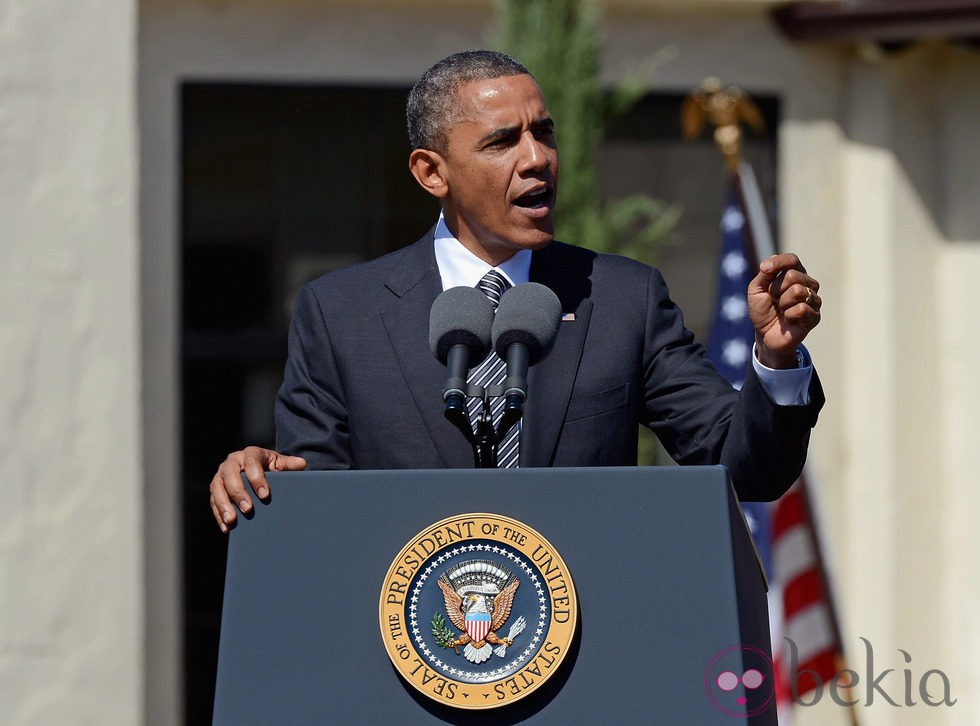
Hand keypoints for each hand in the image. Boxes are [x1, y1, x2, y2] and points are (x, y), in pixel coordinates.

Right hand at [209, 446, 306, 532]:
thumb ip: (289, 464)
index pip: (251, 463)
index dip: (257, 478)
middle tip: (248, 509)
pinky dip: (218, 515)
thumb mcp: (280, 463)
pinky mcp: (216, 489)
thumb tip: (301, 464)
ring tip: (232, 520)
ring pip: (217, 489)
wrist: (257, 468)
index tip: (265, 495)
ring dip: (223, 505)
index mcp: (250, 454)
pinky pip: (213, 502)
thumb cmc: (270, 466)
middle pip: (230, 476)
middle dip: (238, 493)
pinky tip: (226, 528)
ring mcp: (221, 475)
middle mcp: (232, 462)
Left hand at [748, 253, 821, 368]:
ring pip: (798, 291)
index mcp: (795, 273)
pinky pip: (802, 308)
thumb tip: (770, 262)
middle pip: (792, 276)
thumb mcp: (756, 289)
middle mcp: (807, 284)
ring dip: (782, 303)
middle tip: (774, 300)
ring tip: (781, 310)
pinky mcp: (815, 316)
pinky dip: (789, 314)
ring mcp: (813, 300)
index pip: (792, 259)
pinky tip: (788, 319)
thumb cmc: (762, 310)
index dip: (778, 262)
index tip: (764, 269)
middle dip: (776, 289)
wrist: (764, 335)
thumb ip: (764, 274)